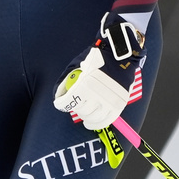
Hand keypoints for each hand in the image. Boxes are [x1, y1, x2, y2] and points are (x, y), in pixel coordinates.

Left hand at [53, 13, 145, 129]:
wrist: (119, 56)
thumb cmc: (96, 58)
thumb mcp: (77, 65)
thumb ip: (67, 79)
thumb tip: (59, 93)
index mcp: (84, 84)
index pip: (68, 101)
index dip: (61, 104)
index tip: (60, 104)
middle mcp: (96, 94)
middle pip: (82, 111)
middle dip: (76, 110)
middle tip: (75, 107)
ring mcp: (109, 100)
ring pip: (94, 118)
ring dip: (87, 118)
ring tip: (85, 116)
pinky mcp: (119, 103)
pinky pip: (108, 119)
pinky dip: (100, 122)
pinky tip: (94, 122)